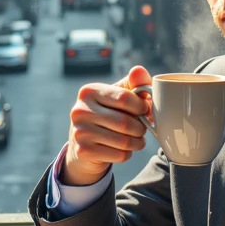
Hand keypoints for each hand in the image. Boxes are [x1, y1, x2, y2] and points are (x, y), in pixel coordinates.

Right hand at [60, 63, 152, 185]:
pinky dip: (128, 153)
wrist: (84, 144)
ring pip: (124, 141)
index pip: (125, 98)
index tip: (144, 110)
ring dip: (137, 142)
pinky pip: (119, 155)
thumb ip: (134, 83)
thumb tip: (139, 70)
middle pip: (125, 122)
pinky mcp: (84, 151)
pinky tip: (123, 149)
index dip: (142, 106)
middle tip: (142, 128)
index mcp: (89, 91)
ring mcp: (80, 132)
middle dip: (141, 128)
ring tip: (137, 139)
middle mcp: (80, 110)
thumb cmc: (107, 114)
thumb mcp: (118, 96)